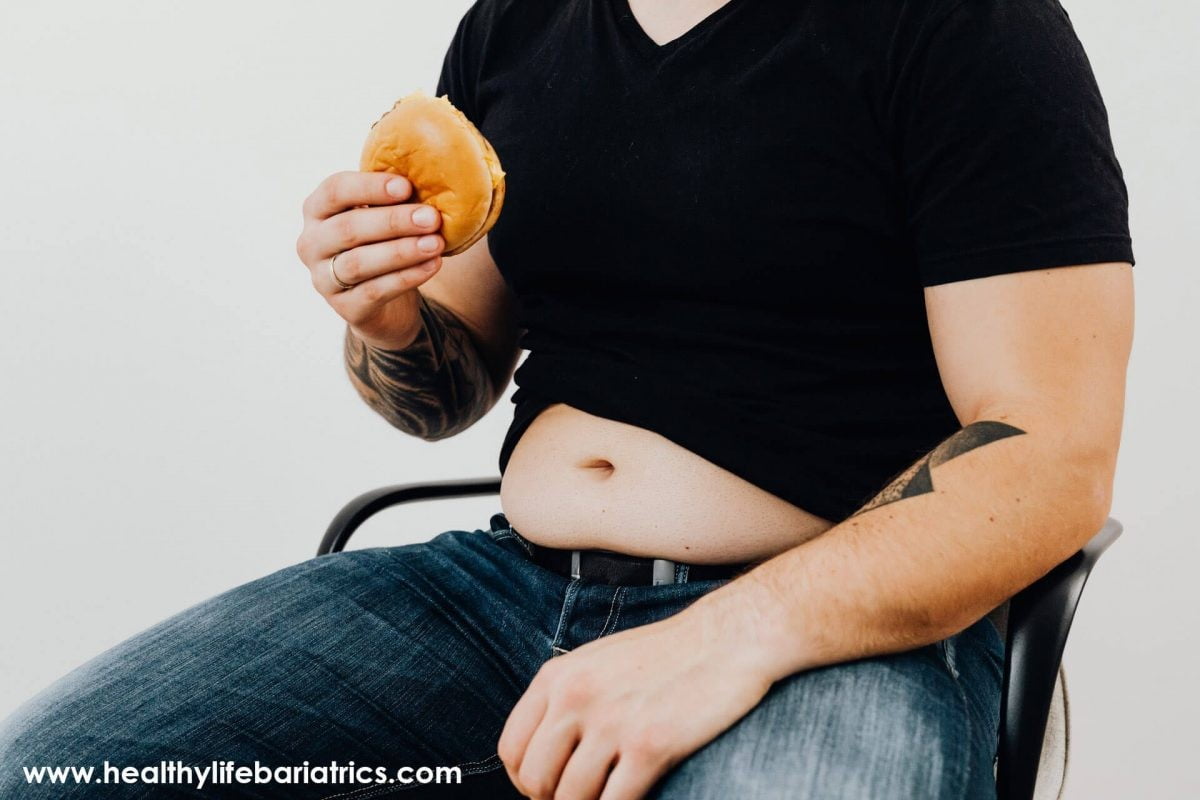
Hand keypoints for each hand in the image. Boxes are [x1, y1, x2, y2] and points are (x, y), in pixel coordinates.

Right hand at [295, 170, 444, 349]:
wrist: (384, 304)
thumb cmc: (383, 244)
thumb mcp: (382, 216)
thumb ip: (393, 197)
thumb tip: (430, 170)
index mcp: (317, 210)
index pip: (335, 190)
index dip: (370, 187)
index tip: (406, 186)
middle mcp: (311, 243)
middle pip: (348, 228)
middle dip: (393, 221)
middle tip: (431, 217)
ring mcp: (323, 279)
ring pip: (359, 263)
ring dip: (401, 251)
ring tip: (436, 243)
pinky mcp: (344, 308)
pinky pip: (375, 291)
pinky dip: (406, 277)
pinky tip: (432, 265)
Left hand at [498, 596, 775, 799]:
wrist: (727, 639)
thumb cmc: (667, 655)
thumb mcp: (598, 662)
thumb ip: (565, 701)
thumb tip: (542, 754)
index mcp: (558, 677)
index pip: (511, 749)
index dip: (527, 780)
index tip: (549, 788)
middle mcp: (576, 697)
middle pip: (535, 780)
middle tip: (583, 797)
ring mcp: (611, 722)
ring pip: (571, 798)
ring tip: (611, 794)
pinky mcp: (649, 745)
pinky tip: (636, 796)